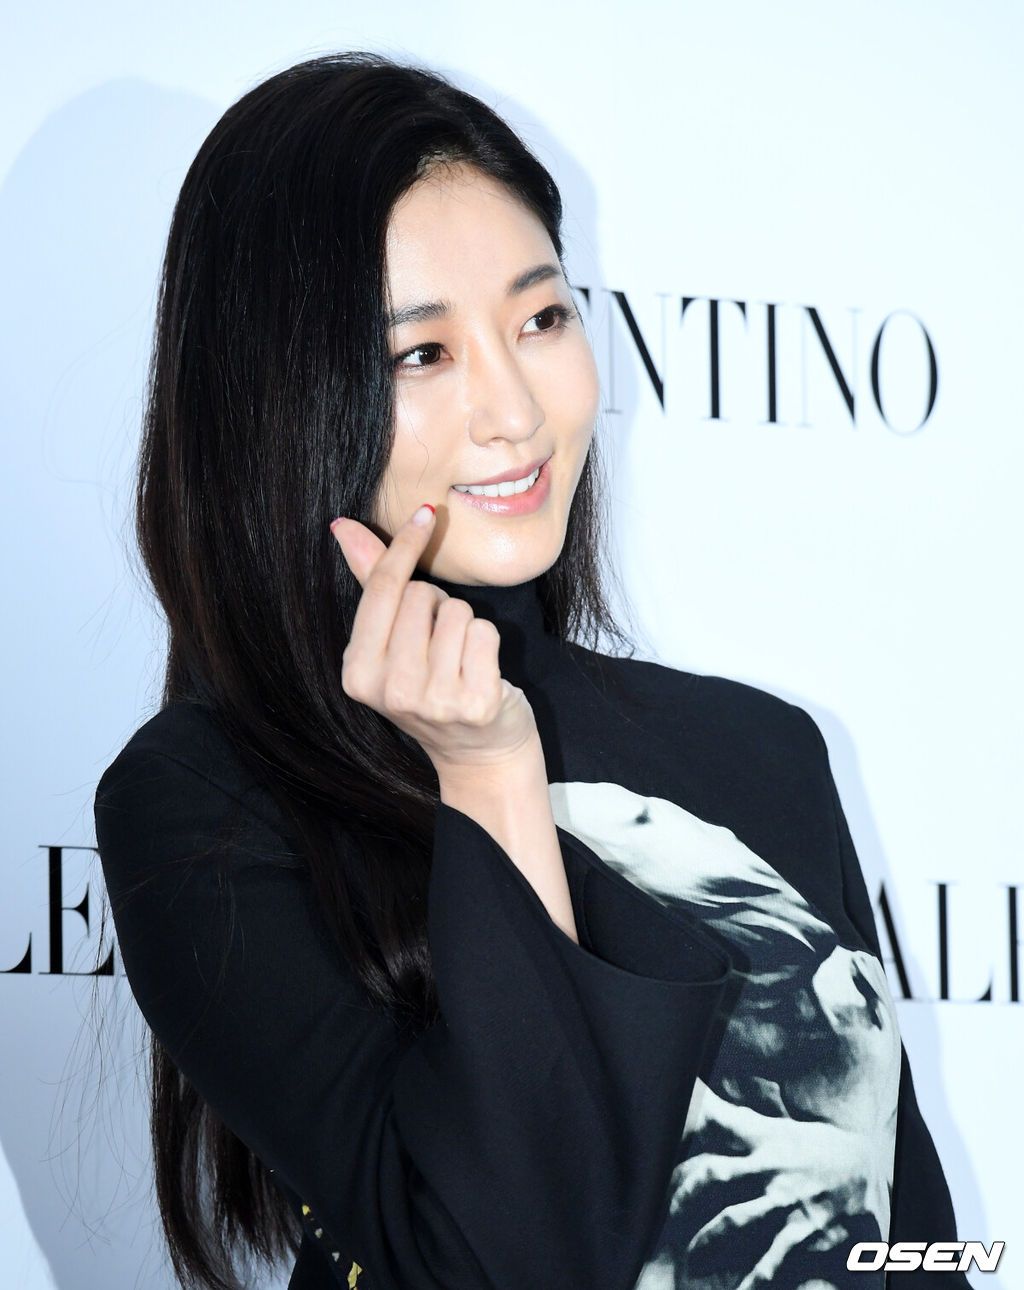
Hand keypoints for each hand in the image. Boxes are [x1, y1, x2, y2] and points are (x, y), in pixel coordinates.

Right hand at [330, 505, 538, 777]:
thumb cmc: (434, 687)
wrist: (478, 754)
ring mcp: (433, 701)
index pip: (383, 589)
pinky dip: (488, 642)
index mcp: (358, 673)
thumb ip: (372, 582)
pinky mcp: (476, 703)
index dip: (405, 546)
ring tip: (460, 660)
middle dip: (437, 605)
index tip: (425, 514)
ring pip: (457, 611)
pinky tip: (482, 672)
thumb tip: (343, 526)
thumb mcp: (392, 643)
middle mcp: (390, 691)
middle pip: (422, 596)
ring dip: (465, 625)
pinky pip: (485, 632)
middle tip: (438, 644)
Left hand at [669, 1082, 889, 1289]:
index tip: (658, 1148)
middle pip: (713, 1176)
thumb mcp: (777, 1130)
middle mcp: (768, 1167)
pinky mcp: (805, 1230)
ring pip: (736, 1219)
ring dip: (708, 1239)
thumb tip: (697, 1104)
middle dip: (683, 1197)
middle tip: (662, 1216)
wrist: (868, 1168)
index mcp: (760, 1141)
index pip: (716, 1125)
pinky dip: (755, 1277)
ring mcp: (786, 1200)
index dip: (685, 1132)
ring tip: (689, 1258)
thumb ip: (738, 1124)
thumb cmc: (816, 1147)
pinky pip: (774, 1257)